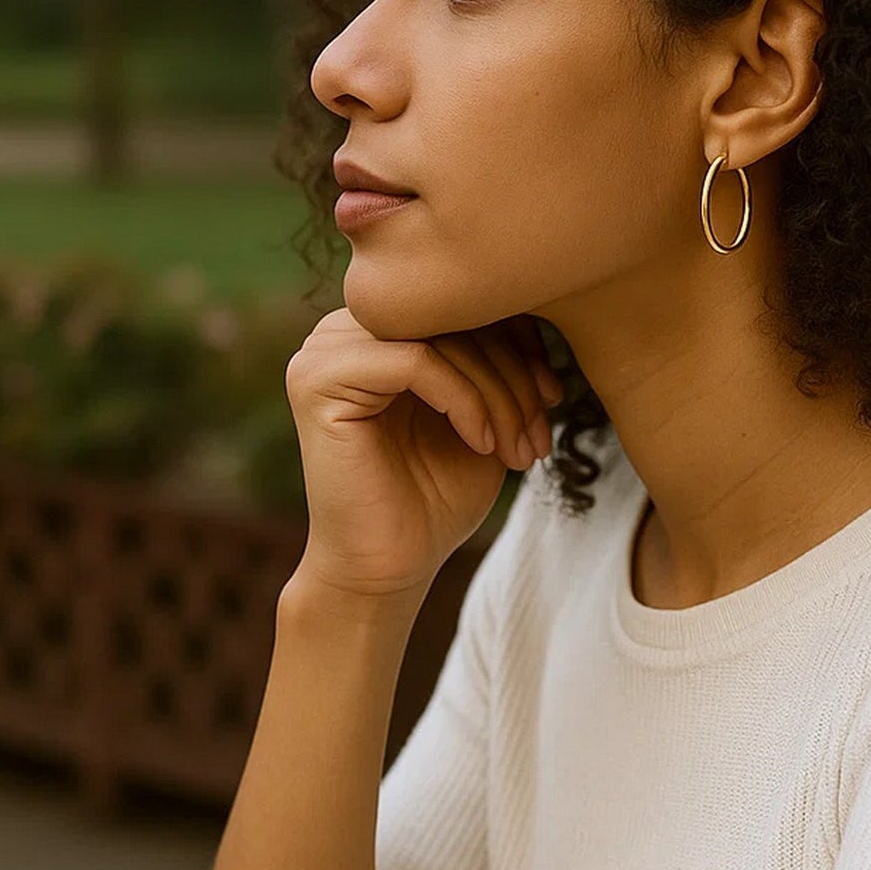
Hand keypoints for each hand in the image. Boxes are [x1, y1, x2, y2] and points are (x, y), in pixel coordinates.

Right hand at [282, 307, 563, 600]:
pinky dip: (464, 401)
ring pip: (440, 336)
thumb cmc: (437, 496)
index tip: (553, 398)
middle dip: (514, 375)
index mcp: (382, 329)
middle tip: (538, 436)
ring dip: (497, 393)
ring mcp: (323, 350)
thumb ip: (500, 357)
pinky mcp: (317, 380)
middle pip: (453, 314)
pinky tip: (481, 444)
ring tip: (517, 449)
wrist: (390, 568)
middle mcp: (345, 328)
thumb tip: (548, 302)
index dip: (521, 342)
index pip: (463, 301)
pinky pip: (415, 361)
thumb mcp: (486, 413)